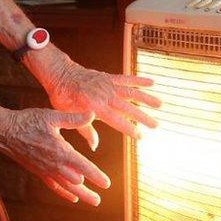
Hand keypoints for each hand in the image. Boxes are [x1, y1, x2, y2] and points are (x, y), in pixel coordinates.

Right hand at [0, 108, 110, 205]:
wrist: (5, 132)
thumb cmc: (28, 121)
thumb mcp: (52, 116)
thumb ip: (73, 118)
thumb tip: (91, 113)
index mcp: (60, 150)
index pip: (83, 166)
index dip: (96, 175)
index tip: (107, 184)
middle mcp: (54, 164)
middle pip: (76, 182)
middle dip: (89, 191)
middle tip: (100, 201)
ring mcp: (45, 170)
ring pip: (66, 187)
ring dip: (80, 195)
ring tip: (93, 201)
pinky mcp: (38, 171)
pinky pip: (53, 186)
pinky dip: (63, 193)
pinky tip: (72, 198)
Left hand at [30, 50, 160, 149]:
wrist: (60, 74)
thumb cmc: (63, 97)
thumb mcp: (69, 115)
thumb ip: (85, 130)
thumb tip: (94, 146)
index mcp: (95, 107)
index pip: (116, 120)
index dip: (129, 129)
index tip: (140, 136)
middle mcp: (104, 95)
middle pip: (127, 107)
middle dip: (142, 117)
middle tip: (156, 125)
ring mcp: (108, 85)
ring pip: (130, 92)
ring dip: (146, 98)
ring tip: (160, 104)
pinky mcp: (109, 78)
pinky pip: (126, 79)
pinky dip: (139, 80)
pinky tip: (152, 83)